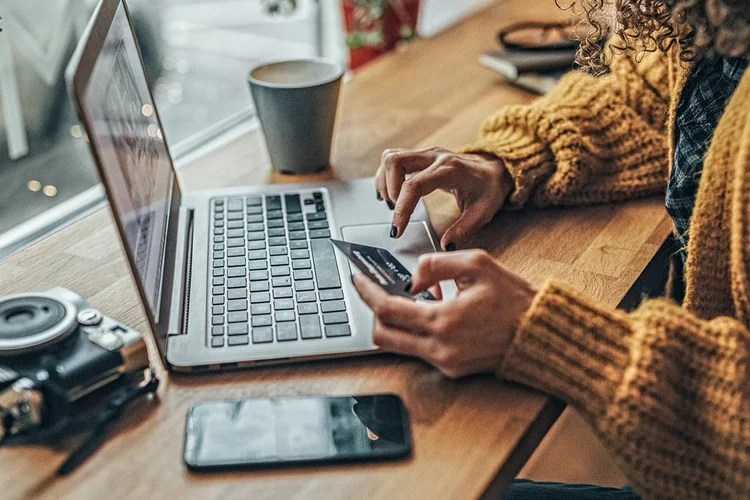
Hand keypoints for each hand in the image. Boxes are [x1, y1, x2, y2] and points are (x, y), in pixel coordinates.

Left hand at [352, 250, 537, 377]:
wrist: (539, 334)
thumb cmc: (513, 298)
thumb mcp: (477, 264)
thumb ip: (436, 264)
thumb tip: (412, 279)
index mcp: (443, 321)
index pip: (387, 310)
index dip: (367, 293)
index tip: (358, 279)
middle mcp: (439, 348)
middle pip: (383, 335)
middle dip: (374, 311)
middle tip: (375, 291)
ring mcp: (445, 363)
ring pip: (398, 345)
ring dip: (396, 322)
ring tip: (410, 299)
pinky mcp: (452, 370)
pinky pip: (420, 350)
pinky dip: (416, 331)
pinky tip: (432, 313)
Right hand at [376, 147, 511, 249]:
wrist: (495, 169)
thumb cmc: (489, 189)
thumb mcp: (484, 212)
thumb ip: (464, 229)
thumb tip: (445, 245)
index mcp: (450, 170)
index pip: (414, 185)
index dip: (402, 208)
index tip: (397, 230)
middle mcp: (435, 157)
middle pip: (395, 161)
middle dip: (389, 190)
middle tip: (396, 212)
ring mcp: (426, 154)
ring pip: (391, 157)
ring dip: (385, 181)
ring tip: (392, 204)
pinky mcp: (421, 156)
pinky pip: (394, 159)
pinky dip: (386, 176)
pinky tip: (390, 194)